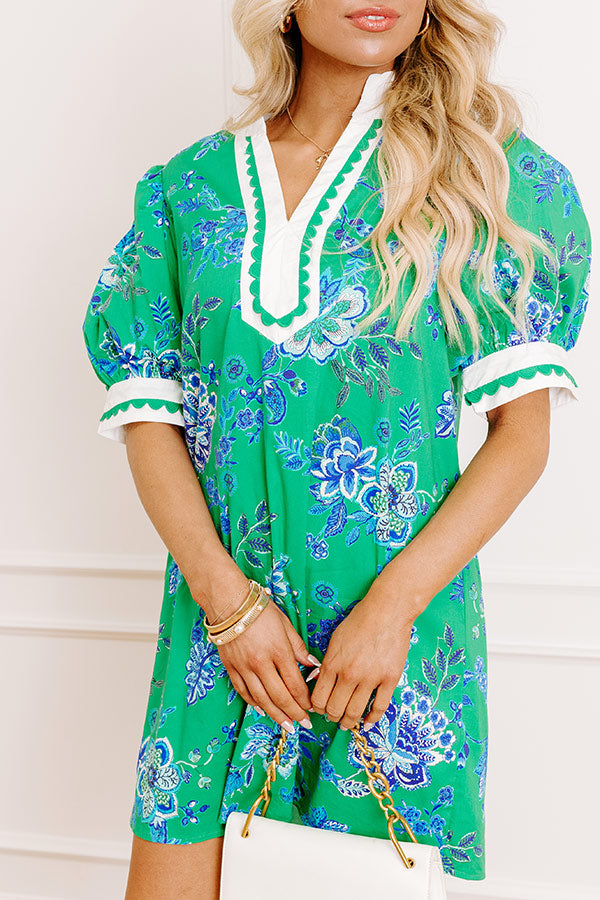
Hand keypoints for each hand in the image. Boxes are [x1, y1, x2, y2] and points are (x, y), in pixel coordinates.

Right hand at [205, 572, 318, 731]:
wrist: (229, 602)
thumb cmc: (260, 610)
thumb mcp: (285, 624)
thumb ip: (298, 647)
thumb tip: (312, 665)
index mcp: (278, 651)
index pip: (295, 683)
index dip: (305, 700)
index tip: (312, 708)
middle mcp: (261, 663)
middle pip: (280, 696)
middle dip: (294, 713)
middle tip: (303, 724)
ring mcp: (244, 667)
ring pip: (262, 699)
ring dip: (276, 715)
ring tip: (286, 725)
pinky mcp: (231, 668)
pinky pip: (244, 692)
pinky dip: (254, 704)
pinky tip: (263, 711)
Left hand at [308, 583, 419, 730]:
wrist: (386, 611)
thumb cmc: (359, 621)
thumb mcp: (334, 640)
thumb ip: (327, 663)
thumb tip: (319, 682)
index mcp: (332, 663)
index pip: (318, 698)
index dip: (317, 708)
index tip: (319, 709)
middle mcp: (349, 674)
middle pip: (335, 709)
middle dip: (332, 716)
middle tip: (333, 717)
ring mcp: (370, 678)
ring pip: (355, 712)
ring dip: (349, 721)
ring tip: (347, 723)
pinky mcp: (390, 679)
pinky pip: (379, 707)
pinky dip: (372, 719)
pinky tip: (367, 723)